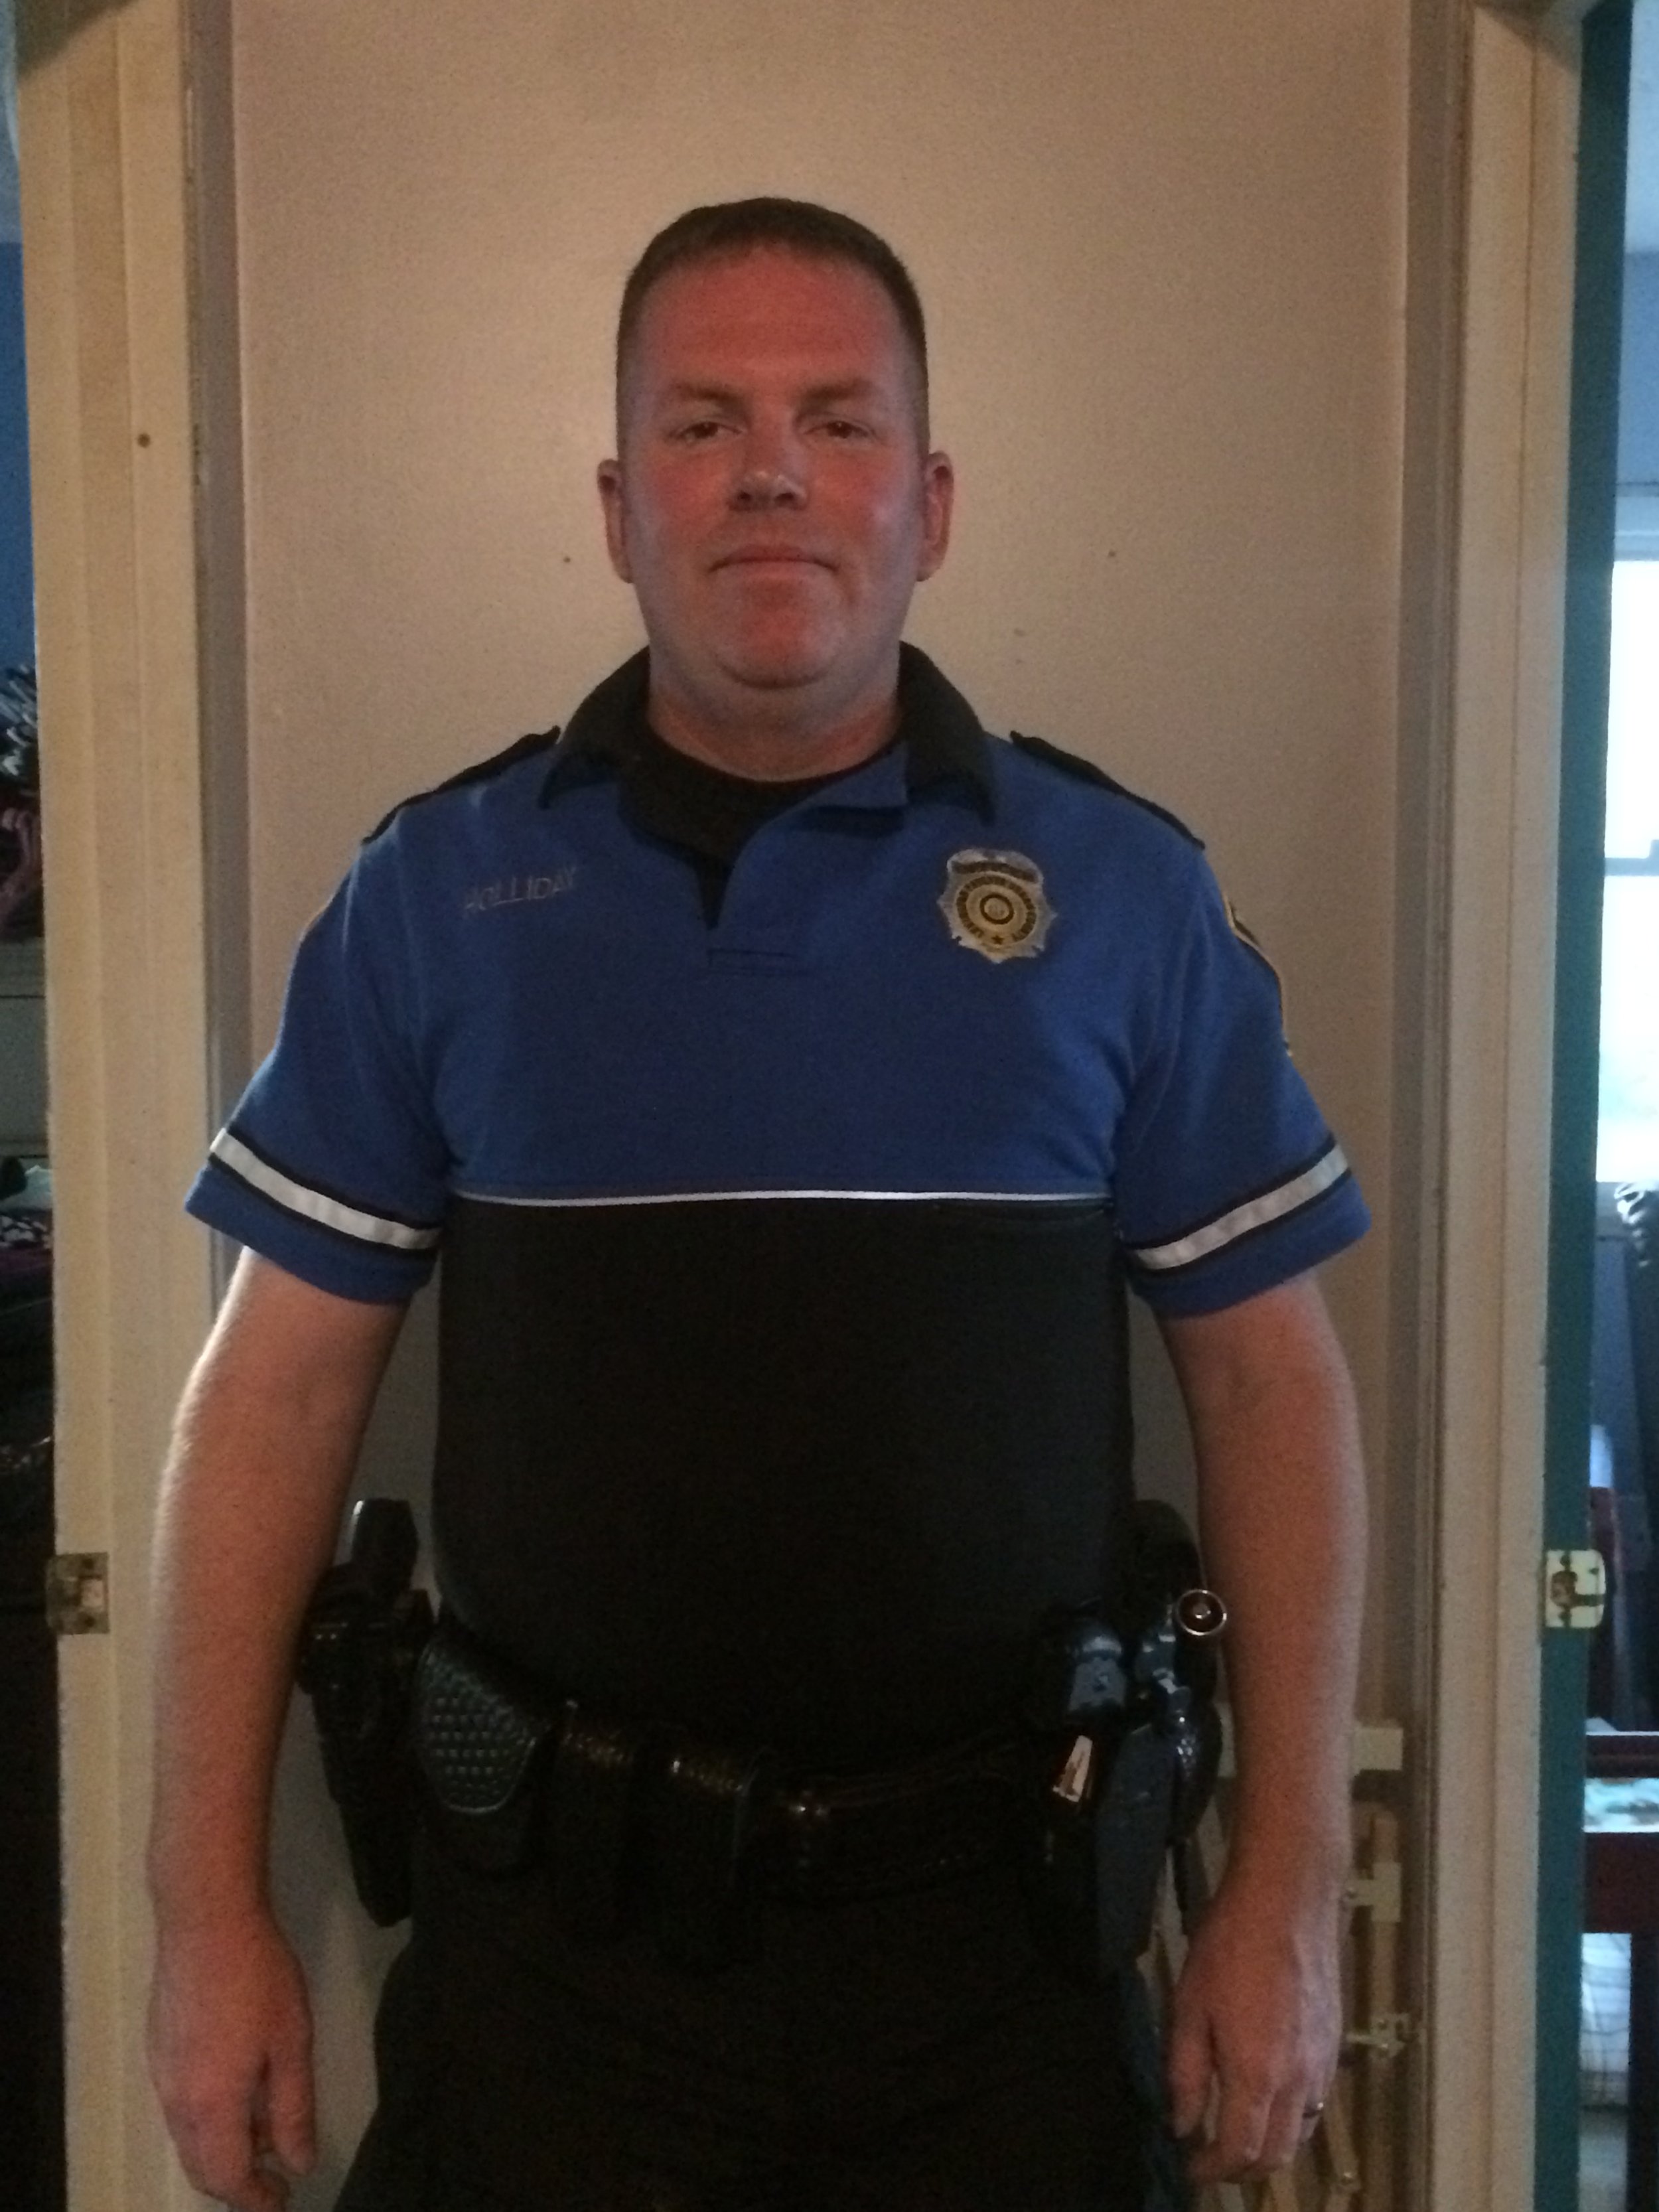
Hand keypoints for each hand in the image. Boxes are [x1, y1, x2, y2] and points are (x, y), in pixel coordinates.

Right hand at [148, 1910, 316, 2211]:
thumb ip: (293, 2109)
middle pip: (200, 2165)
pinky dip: (209, 2116)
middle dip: (237, 2180)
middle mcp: (176, 2101)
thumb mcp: (292, 2043)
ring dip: (224, 2145)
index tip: (282, 2199)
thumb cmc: (259, 1978)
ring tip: (266, 2127)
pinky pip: (181, 2105)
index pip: (227, 2178)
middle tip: (275, 2174)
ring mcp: (161, 2074)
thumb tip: (298, 2161)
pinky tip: (240, 2088)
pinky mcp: (159, 2048)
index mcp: (211, 2106)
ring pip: (189, 2135)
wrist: (206, 1920)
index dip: (255, 2197)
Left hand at [1166, 1870, 1341, 2182]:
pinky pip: (1316, 2104)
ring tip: (1238, 2133)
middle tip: (1212, 2159)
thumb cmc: (1229, 1947)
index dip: (1213, 2170)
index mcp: (1256, 2076)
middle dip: (1243, 2168)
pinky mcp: (1333, 2045)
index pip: (1240, 2151)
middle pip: (1277, 2155)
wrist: (1287, 1901)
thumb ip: (1185, 2073)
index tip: (1192, 2169)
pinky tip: (1269, 2098)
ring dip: (1270, 2146)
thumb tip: (1183, 2124)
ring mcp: (1322, 2065)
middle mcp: (1297, 2082)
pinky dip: (1292, 2119)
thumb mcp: (1189, 2006)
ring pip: (1302, 2133)